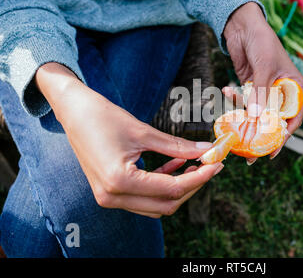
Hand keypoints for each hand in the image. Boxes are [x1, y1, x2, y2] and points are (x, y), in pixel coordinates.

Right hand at [35, 63, 222, 217]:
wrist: (73, 111)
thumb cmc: (103, 116)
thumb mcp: (144, 132)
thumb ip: (177, 146)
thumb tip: (207, 150)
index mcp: (120, 181)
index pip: (171, 189)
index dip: (199, 178)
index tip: (217, 165)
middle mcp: (112, 196)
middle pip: (165, 203)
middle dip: (192, 185)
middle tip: (209, 165)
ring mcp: (109, 197)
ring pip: (156, 204)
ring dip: (178, 187)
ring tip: (196, 164)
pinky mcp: (110, 191)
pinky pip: (144, 197)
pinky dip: (162, 184)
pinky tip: (177, 164)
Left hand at [223, 2, 302, 158]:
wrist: (243, 25)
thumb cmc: (262, 42)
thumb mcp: (264, 68)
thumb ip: (260, 93)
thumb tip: (256, 117)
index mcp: (295, 88)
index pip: (293, 119)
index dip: (283, 137)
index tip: (271, 153)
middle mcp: (282, 92)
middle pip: (273, 120)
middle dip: (260, 134)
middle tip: (248, 154)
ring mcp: (266, 91)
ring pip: (256, 113)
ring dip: (243, 118)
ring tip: (231, 127)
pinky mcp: (250, 87)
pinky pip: (244, 100)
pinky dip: (234, 98)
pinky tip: (225, 89)